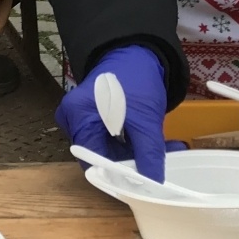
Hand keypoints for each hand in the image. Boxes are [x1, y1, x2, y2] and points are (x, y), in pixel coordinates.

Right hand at [55, 45, 169, 181]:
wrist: (135, 52)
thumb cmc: (134, 78)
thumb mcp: (145, 118)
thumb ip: (149, 154)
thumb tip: (153, 185)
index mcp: (78, 116)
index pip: (92, 161)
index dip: (118, 176)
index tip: (144, 185)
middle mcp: (72, 119)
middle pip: (100, 156)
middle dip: (132, 163)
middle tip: (161, 165)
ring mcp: (81, 118)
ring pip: (109, 150)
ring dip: (137, 154)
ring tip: (165, 150)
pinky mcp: (92, 118)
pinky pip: (110, 140)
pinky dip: (132, 144)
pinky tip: (154, 143)